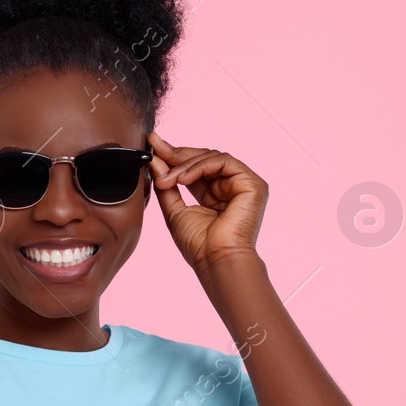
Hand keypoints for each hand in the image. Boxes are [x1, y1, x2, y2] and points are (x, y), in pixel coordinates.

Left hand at [147, 131, 268, 272]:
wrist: (216, 260)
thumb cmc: (198, 244)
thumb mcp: (174, 209)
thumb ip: (166, 184)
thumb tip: (154, 160)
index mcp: (215, 193)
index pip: (194, 167)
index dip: (173, 156)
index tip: (152, 145)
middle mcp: (230, 186)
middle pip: (203, 158)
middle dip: (176, 153)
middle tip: (155, 148)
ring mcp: (243, 183)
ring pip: (212, 157)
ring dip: (184, 165)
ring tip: (166, 179)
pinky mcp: (252, 183)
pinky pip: (223, 162)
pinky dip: (199, 167)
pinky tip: (182, 179)